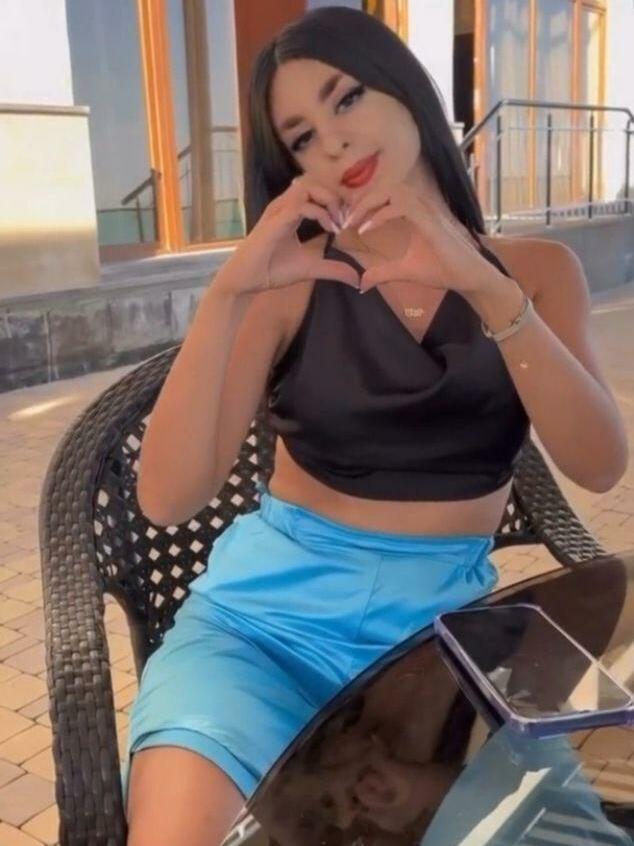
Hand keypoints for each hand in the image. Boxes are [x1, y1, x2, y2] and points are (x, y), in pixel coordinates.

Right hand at [214, 174, 359, 295]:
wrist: (246, 280)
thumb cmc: (272, 270)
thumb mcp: (311, 268)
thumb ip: (333, 269)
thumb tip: (357, 279)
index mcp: (291, 211)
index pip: (316, 191)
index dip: (336, 201)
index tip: (347, 223)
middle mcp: (284, 206)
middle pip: (315, 182)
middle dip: (335, 198)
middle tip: (346, 221)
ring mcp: (279, 211)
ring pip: (308, 187)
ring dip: (329, 201)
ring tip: (338, 223)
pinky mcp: (276, 221)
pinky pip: (302, 205)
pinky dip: (321, 213)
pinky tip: (331, 229)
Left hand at [341, 180, 503, 295]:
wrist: (469, 277)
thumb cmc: (443, 270)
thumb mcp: (405, 271)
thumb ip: (383, 272)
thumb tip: (361, 283)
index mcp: (414, 213)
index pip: (385, 195)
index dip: (364, 204)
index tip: (347, 221)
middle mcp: (421, 206)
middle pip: (385, 187)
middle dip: (361, 200)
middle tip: (344, 218)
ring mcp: (427, 211)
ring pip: (392, 190)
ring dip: (368, 203)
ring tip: (351, 221)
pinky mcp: (431, 221)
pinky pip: (401, 206)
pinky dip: (380, 214)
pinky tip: (366, 229)